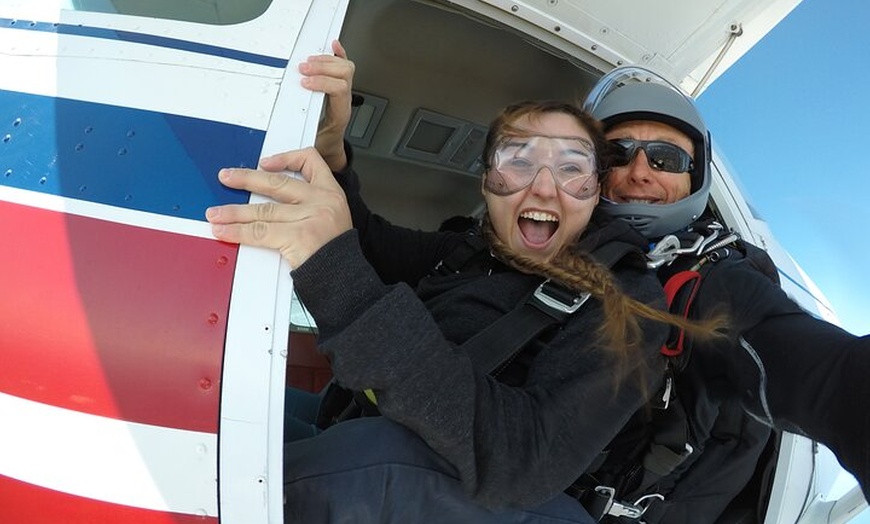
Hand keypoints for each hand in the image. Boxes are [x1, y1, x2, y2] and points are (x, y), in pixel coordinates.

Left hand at [206, 148, 352, 268]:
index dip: (285, 158)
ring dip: (234, 212)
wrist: (345, 278)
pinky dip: (237, 232)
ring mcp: (310, 217)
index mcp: (331, 193)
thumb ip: (308, 206)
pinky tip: (224, 231)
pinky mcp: (298, 236)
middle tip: (227, 177)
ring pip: (263, 210)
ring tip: (216, 214)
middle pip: (277, 183)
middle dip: (246, 179)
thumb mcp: (333, 219)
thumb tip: (270, 202)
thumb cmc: (336, 254)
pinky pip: (260, 232)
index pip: (310, 161)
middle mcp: (321, 201)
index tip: (266, 163)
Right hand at [300, 40, 353, 171]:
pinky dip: (338, 54)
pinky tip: (333, 46)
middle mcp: (345, 100)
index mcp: (340, 113)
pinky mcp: (339, 87)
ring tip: (310, 62)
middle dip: (323, 67)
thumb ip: (300, 135)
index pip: (339, 90)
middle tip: (304, 69)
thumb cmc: (322, 145)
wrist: (331, 148)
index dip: (323, 83)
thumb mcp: (311, 144)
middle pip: (344, 73)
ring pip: (346, 67)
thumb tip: (283, 129)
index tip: (304, 83)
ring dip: (327, 61)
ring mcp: (344, 92)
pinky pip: (343, 66)